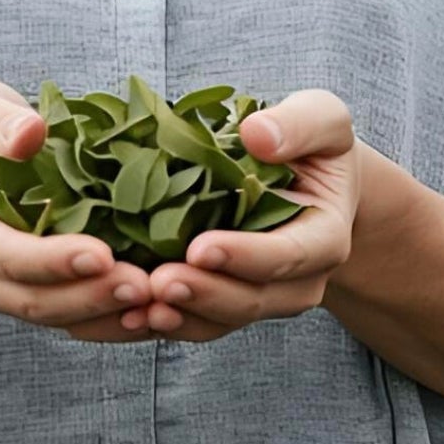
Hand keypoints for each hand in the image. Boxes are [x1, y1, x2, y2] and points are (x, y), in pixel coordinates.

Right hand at [0, 78, 156, 333]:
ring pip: (57, 318)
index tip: (101, 254)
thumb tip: (28, 135)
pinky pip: (76, 320)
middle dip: (88, 297)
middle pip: (32, 300)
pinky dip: (113, 323)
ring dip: (107, 317)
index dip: (50, 260)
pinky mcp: (40, 296)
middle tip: (144, 286)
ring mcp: (6, 292)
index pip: (1, 255)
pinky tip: (153, 314)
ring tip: (157, 304)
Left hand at [61, 88, 360, 343]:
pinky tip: (121, 316)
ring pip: (217, 320)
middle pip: (250, 299)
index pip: (288, 255)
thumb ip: (301, 125)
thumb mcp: (321, 120)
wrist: (305, 183)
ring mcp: (257, 296)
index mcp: (322, 237)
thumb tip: (259, 136)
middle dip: (203, 294)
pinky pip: (191, 322)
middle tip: (158, 283)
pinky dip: (157, 322)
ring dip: (177, 316)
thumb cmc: (309, 147)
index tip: (200, 248)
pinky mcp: (219, 301)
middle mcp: (295, 280)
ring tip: (136, 305)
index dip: (245, 256)